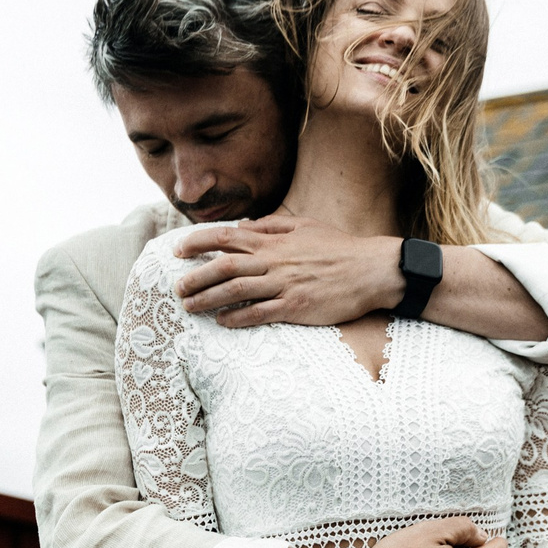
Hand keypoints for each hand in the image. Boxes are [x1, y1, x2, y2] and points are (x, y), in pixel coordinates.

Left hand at [173, 215, 401, 327]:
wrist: (371, 270)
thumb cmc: (339, 248)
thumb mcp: (305, 226)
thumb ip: (271, 226)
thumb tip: (242, 227)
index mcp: (274, 241)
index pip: (225, 237)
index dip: (197, 242)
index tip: (177, 250)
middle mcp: (274, 261)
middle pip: (223, 266)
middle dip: (195, 276)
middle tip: (175, 288)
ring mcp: (284, 285)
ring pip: (236, 290)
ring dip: (208, 299)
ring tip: (189, 307)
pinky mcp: (296, 307)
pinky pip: (259, 313)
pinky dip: (238, 317)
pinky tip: (222, 322)